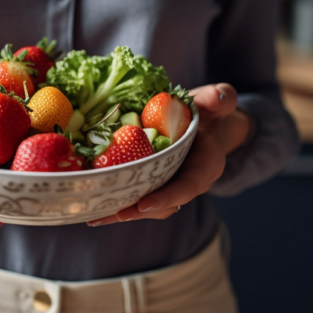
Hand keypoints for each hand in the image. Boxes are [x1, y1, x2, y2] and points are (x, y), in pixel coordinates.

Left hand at [86, 83, 250, 226]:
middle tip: (110, 212)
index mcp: (206, 166)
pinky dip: (117, 201)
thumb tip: (219, 98)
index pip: (189, 187)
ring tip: (94, 215)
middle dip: (136, 211)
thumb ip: (220, 97)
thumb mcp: (216, 101)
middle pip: (163, 204)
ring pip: (148, 206)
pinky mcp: (154, 182)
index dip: (166, 197)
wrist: (208, 125)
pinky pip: (138, 195)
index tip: (143, 204)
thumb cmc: (210, 113)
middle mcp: (188, 182)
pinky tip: (92, 205)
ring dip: (122, 212)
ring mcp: (170, 184)